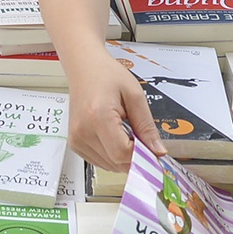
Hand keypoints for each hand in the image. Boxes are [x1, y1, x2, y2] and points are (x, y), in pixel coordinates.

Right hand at [64, 53, 162, 174]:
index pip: (122, 153)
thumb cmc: (106, 74)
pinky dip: (112, 156)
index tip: (154, 151)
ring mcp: (76, 139)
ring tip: (127, 134)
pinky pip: (99, 162)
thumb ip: (146, 126)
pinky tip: (116, 138)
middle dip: (135, 158)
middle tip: (144, 142)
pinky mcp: (75, 143)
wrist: (84, 67)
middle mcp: (82, 131)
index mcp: (97, 116)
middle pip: (116, 162)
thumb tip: (157, 151)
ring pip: (109, 166)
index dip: (142, 156)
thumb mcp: (135, 95)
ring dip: (123, 158)